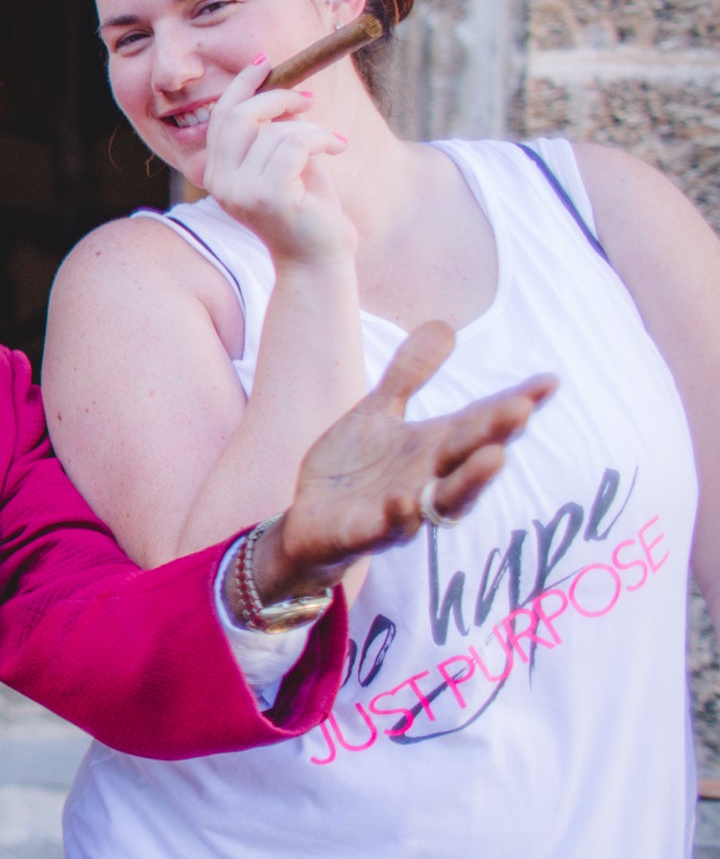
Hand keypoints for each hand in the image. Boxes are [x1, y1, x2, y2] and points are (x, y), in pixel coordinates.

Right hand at [201, 54, 353, 268]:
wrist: (319, 259)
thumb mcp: (287, 163)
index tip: (265, 62)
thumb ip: (276, 132)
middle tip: (309, 100)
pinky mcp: (268, 197)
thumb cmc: (307, 211)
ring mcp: (241, 192)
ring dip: (312, 129)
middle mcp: (220, 183)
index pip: (221, 117)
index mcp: (217, 174)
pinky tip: (338, 148)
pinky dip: (322, 138)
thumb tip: (280, 91)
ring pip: (275, 130)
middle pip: (238, 116)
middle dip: (277, 97)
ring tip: (332, 143)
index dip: (242, 85)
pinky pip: (295, 144)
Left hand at [259, 321, 555, 598]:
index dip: (515, 403)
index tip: (550, 381)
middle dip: (494, 434)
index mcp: (433, 446)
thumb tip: (444, 326)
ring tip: (495, 457)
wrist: (308, 522)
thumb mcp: (378, 413)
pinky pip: (390, 527)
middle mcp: (429, 478)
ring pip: (446, 499)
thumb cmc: (354, 470)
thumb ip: (409, 375)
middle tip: (521, 409)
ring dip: (470, 481)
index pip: (480, 421)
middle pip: (469, 454)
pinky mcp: (370, 533)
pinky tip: (406, 500)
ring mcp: (405, 509)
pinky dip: (400, 515)